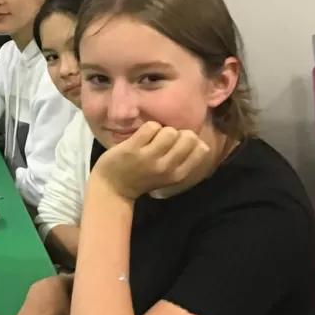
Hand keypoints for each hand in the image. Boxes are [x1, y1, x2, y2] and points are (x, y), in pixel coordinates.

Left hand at [92, 122, 212, 200]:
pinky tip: (140, 137)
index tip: (178, 144)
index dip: (191, 141)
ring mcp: (149, 158)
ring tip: (151, 139)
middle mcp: (166, 167)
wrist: (112, 188)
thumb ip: (183, 160)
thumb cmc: (142, 178)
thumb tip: (199, 140)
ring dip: (161, 130)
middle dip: (177, 134)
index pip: (201, 149)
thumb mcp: (168, 175)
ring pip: (169, 131)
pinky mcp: (132, 149)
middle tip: (163, 141)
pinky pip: (150, 126)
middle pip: (188, 137)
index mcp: (178, 175)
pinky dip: (147, 128)